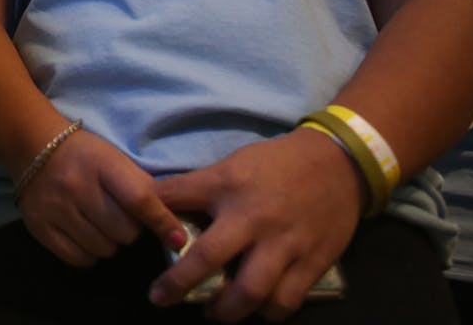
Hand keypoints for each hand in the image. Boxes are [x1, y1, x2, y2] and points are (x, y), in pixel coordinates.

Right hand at [17, 128, 185, 265]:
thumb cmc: (85, 154)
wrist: (32, 146)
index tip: (179, 241)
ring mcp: (56, 209)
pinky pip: (79, 259)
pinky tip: (85, 234)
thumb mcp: (116, 160)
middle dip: (130, 230)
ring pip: (104, 249)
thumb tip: (175, 229)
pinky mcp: (40, 228)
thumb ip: (145, 189)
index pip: (139, 200)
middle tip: (121, 217)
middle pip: (124, 232)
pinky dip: (89, 252)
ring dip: (109, 242)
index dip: (162, 223)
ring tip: (100, 224)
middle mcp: (76, 187)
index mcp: (101, 164)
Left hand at [150, 129, 364, 321]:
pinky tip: (256, 310)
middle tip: (161, 299)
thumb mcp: (231, 165)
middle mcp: (254, 217)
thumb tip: (156, 203)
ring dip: (226, 310)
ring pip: (251, 292)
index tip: (134, 230)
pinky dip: (267, 313)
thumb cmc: (276, 164)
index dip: (151, 220)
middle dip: (180, 284)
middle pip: (210, 259)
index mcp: (228, 186)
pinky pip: (286, 301)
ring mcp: (286, 243)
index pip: (177, 200)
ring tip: (214, 312)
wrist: (338, 163)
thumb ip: (197, 188)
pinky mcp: (313, 262)